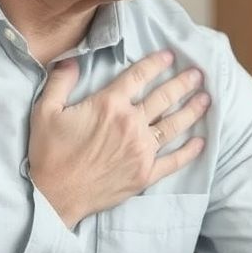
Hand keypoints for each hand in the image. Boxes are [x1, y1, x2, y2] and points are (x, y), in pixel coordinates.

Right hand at [29, 50, 209, 226]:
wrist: (54, 197)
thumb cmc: (48, 154)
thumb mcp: (45, 110)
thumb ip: (60, 81)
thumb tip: (72, 59)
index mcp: (109, 105)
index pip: (139, 76)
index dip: (156, 63)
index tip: (169, 55)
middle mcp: (130, 125)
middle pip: (164, 98)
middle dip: (183, 83)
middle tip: (198, 73)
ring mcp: (141, 151)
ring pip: (174, 125)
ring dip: (192, 110)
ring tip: (206, 99)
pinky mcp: (144, 174)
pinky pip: (173, 161)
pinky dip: (189, 151)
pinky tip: (201, 142)